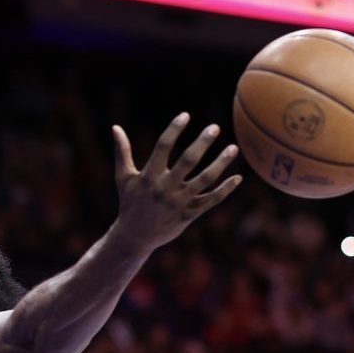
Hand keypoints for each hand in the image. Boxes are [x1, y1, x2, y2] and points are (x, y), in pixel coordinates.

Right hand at [111, 112, 242, 250]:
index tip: (185, 115)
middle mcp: (165, 188)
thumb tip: (115, 127)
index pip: (163, 147)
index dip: (174, 130)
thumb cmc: (129, 203)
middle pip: (188, 161)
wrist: (134, 237)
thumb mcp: (123, 177)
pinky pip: (210, 201)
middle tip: (214, 127)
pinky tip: (238, 177)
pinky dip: (225, 190)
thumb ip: (122, 152)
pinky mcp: (188, 216)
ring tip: (234, 148)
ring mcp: (178, 203)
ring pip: (205, 180)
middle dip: (202, 143)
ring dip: (221, 163)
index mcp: (149, 176)